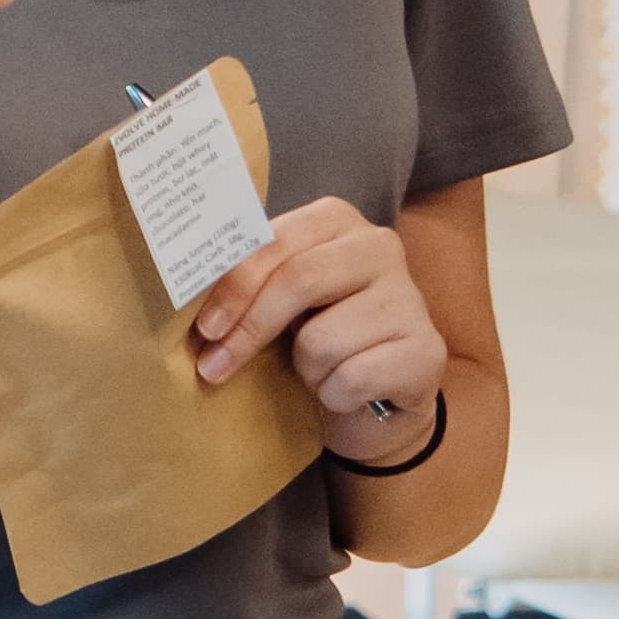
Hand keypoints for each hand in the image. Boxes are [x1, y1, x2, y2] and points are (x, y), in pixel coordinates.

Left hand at [193, 199, 448, 439]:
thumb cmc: (320, 337)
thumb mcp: (282, 300)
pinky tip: (347, 390)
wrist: (377, 397)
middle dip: (249, 330)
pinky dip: (335, 396)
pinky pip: (352, 378)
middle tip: (214, 367)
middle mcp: (380, 246)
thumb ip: (251, 284)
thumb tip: (192, 300)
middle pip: (298, 281)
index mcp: (337, 221)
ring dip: (306, 370)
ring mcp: (410, 297)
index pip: (277, 242)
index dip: (234, 286)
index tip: (203, 327)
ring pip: (322, 340)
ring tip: (319, 371)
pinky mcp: (426, 349)